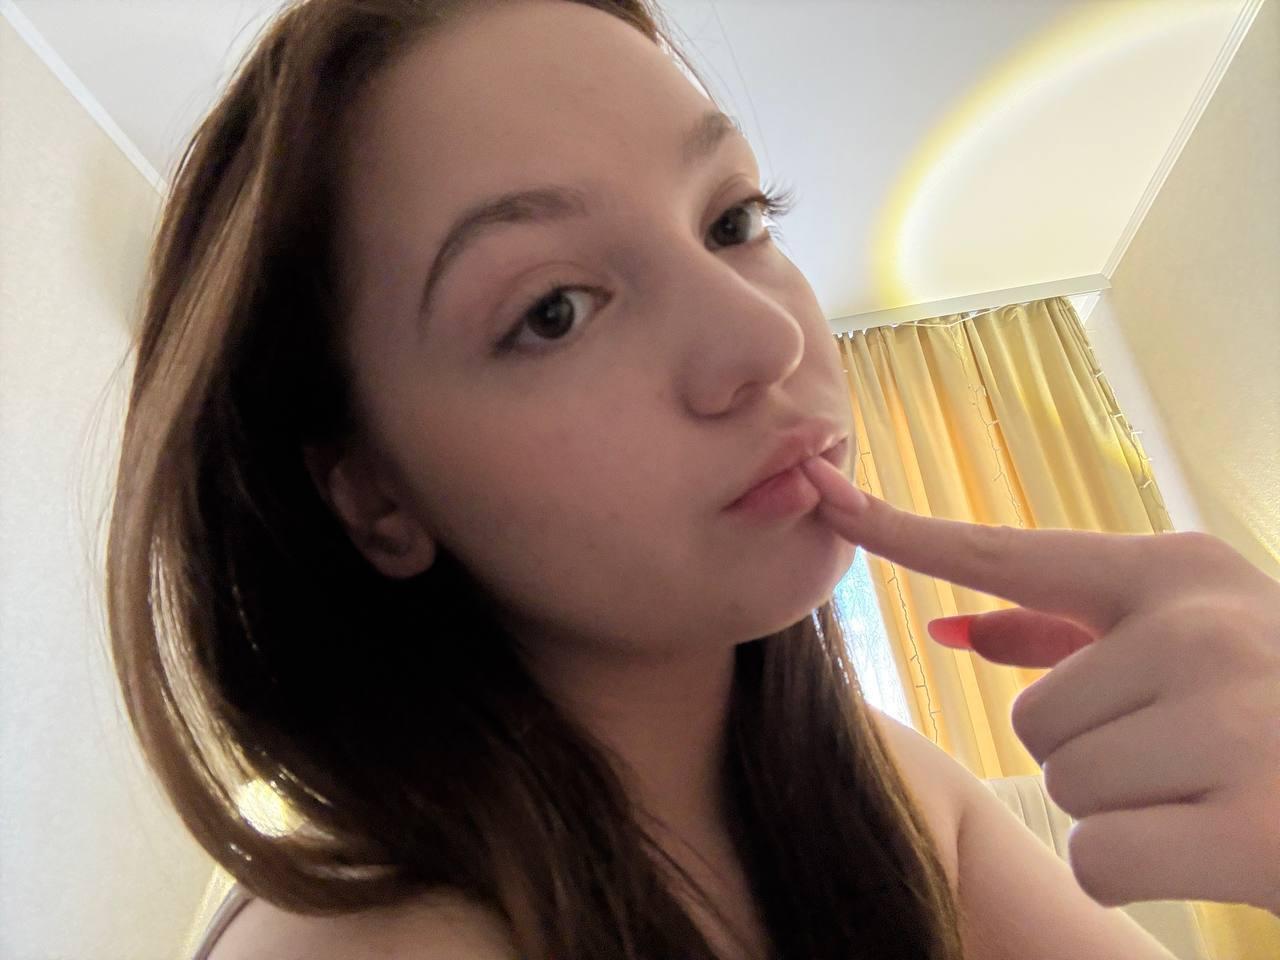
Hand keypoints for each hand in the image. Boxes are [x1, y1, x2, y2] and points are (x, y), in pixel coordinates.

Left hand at [800, 454, 1279, 912]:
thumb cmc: (1279, 707)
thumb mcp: (1192, 645)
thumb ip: (1071, 632)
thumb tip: (949, 631)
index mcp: (1178, 575)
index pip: (1009, 553)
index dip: (906, 532)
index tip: (830, 494)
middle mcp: (1200, 630)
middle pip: (1029, 716)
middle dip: (1089, 753)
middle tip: (1185, 754)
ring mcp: (1230, 721)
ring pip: (1062, 785)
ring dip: (1118, 810)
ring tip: (1206, 789)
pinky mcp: (1251, 824)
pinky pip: (1099, 853)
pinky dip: (1140, 868)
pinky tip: (1213, 846)